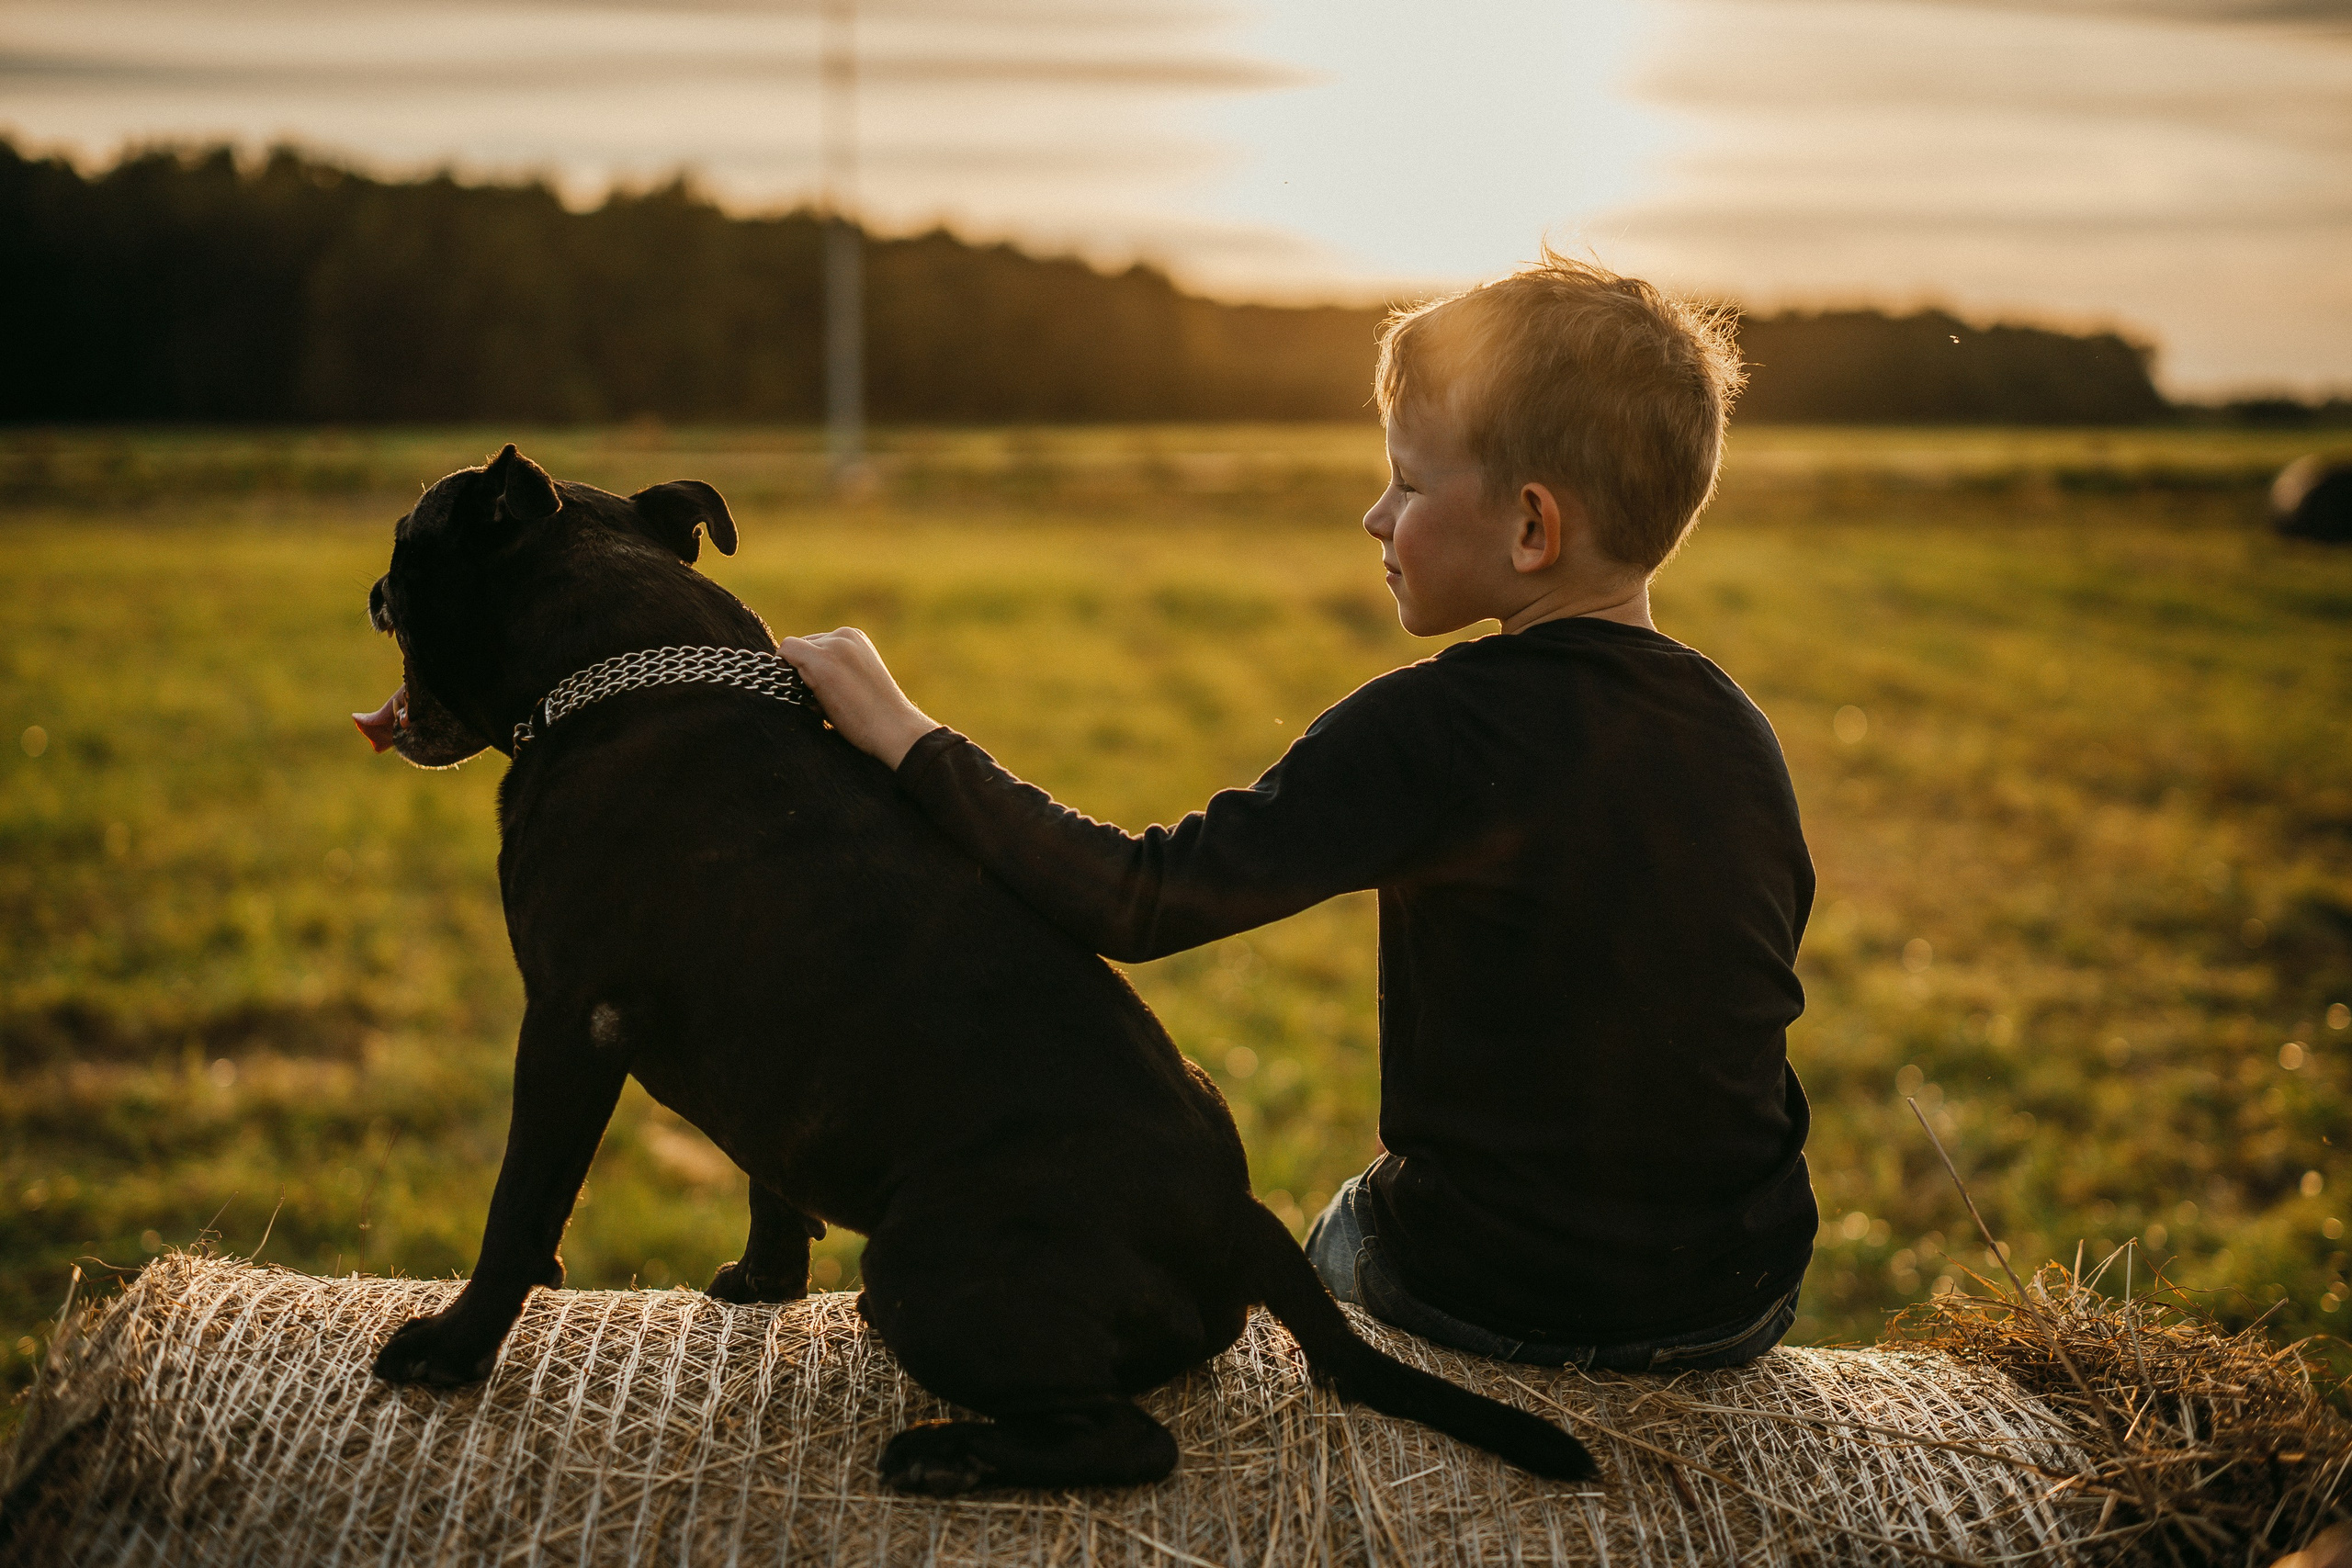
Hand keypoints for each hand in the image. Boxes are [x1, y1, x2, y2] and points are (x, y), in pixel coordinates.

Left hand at [777, 628, 940, 768]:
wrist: (894, 728)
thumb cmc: (875, 715)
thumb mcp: (858, 678)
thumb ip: (837, 667)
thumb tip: (799, 673)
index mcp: (856, 637)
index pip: (817, 644)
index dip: (814, 669)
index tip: (831, 691)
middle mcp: (844, 634)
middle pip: (803, 647)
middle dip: (806, 671)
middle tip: (829, 699)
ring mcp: (832, 645)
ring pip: (793, 651)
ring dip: (799, 676)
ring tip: (825, 701)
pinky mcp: (820, 661)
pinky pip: (785, 651)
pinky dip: (785, 672)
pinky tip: (811, 695)